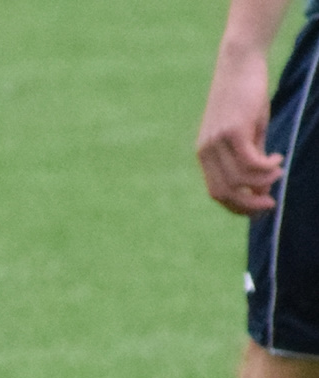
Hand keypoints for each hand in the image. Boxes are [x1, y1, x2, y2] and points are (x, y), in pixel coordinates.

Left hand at [201, 48, 283, 214]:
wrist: (240, 63)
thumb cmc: (246, 98)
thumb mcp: (249, 133)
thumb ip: (252, 160)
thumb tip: (261, 190)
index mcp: (206, 154)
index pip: (217, 192)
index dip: (238, 206)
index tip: (260, 207)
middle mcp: (207, 151)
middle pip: (225, 192)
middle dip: (249, 204)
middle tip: (271, 203)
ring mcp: (218, 141)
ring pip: (239, 179)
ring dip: (263, 181)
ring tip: (278, 170)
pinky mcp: (233, 130)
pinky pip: (250, 162)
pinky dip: (266, 166)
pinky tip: (277, 158)